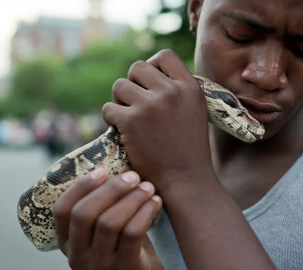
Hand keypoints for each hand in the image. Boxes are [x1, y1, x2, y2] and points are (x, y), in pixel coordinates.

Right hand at [53, 168, 163, 269]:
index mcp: (67, 242)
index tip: (102, 170)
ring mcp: (100, 266)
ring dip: (132, 198)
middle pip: (84, 214)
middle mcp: (78, 256)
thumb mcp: (104, 231)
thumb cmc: (125, 247)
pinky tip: (156, 202)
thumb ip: (103, 206)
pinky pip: (132, 233)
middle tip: (133, 176)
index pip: (61, 210)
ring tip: (148, 187)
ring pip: (109, 223)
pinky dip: (146, 212)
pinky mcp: (125, 268)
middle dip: (111, 189)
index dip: (80, 187)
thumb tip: (115, 162)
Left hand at [102, 49, 213, 191]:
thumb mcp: (194, 111)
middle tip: (135, 104)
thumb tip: (151, 70)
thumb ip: (178, 90)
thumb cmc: (188, 148)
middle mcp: (171, 92)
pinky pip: (108, 108)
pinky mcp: (131, 122)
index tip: (149, 84)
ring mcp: (150, 106)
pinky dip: (111, 119)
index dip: (153, 66)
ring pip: (119, 85)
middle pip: (137, 67)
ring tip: (129, 118)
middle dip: (132, 84)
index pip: (165, 56)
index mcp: (190, 87)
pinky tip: (122, 131)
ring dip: (119, 101)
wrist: (185, 180)